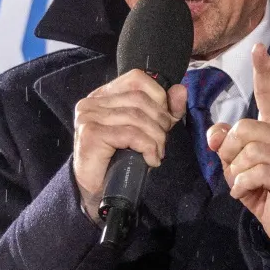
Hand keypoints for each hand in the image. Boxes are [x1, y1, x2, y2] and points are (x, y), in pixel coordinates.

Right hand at [72, 69, 186, 220]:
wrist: (100, 190)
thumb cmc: (122, 159)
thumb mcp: (150, 130)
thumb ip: (166, 109)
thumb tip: (180, 90)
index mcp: (104, 94)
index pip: (137, 78)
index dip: (159, 97)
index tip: (165, 120)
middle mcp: (92, 101)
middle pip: (140, 99)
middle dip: (160, 122)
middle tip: (162, 142)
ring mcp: (88, 117)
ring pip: (137, 117)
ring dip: (156, 138)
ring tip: (156, 153)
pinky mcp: (90, 134)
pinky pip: (131, 134)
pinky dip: (147, 148)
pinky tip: (150, 160)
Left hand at [208, 45, 269, 255]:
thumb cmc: (264, 191)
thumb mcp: (237, 167)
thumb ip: (226, 147)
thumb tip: (215, 134)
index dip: (264, 72)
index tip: (259, 49)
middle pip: (245, 129)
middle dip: (228, 153)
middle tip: (234, 172)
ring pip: (249, 152)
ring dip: (235, 173)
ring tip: (242, 185)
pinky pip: (256, 173)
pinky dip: (241, 185)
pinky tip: (245, 193)